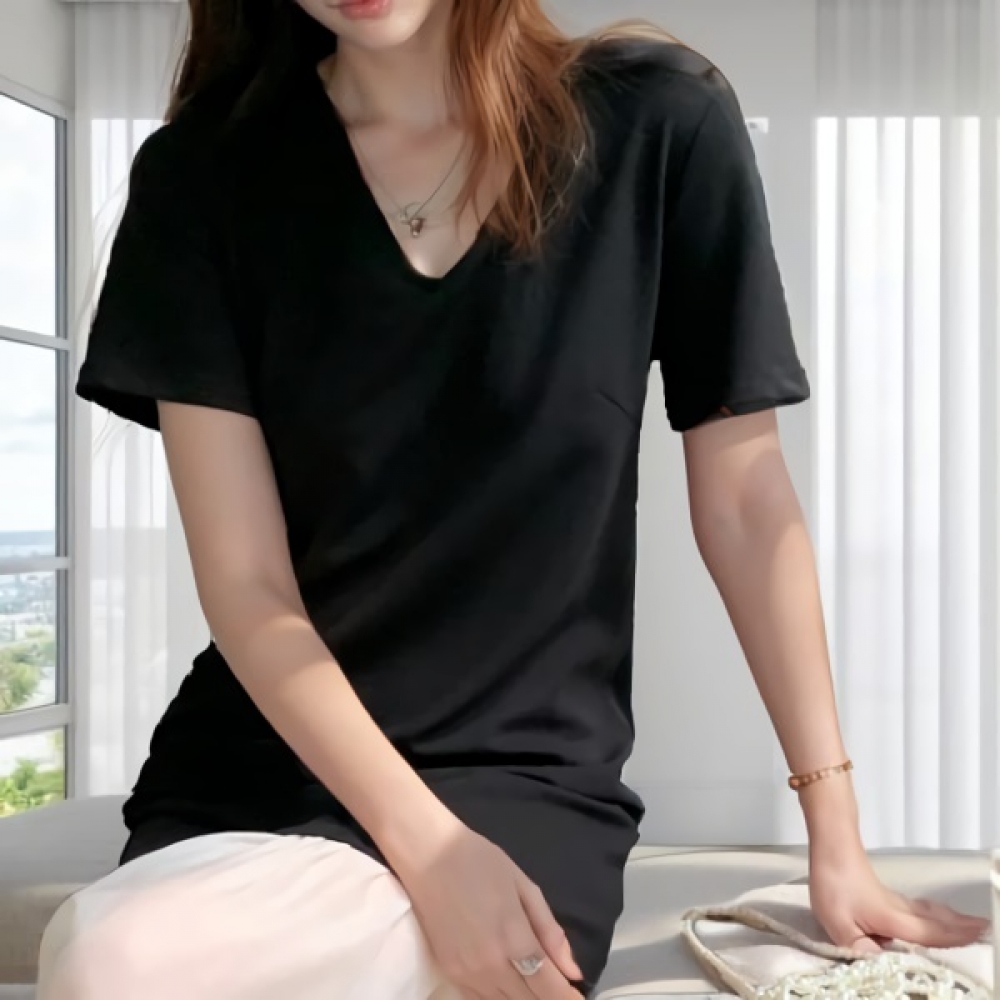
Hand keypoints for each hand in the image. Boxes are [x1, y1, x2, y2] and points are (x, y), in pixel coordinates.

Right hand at [390, 817, 582, 998]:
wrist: (427, 854)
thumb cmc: (479, 861)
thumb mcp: (523, 886)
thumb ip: (549, 931)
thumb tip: (573, 970)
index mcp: (514, 939)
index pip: (549, 987)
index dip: (567, 998)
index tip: (579, 998)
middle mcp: (491, 965)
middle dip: (549, 998)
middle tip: (561, 990)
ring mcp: (467, 973)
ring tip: (537, 989)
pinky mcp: (448, 972)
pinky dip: (498, 999)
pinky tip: (508, 989)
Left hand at [809, 845, 988, 952]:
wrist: (831, 847)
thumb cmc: (833, 884)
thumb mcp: (839, 925)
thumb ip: (860, 948)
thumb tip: (880, 962)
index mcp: (892, 919)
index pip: (929, 935)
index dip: (954, 940)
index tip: (980, 936)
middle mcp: (900, 910)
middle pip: (936, 922)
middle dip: (962, 928)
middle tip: (986, 929)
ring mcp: (894, 900)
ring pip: (929, 913)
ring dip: (951, 919)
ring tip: (970, 925)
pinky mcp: (885, 894)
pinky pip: (919, 908)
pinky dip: (935, 912)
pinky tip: (935, 913)